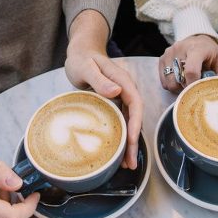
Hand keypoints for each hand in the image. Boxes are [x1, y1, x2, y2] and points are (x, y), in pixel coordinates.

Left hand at [65, 10, 142, 169]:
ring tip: (126, 165)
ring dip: (128, 143)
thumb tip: (117, 91)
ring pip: (129, 123)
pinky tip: (116, 151)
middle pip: (135, 118)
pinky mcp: (113, 103)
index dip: (135, 124)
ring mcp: (120, 98)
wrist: (81, 52)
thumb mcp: (87, 68)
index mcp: (123, 82)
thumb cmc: (82, 58)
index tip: (132, 140)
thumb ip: (100, 80)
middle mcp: (125, 91)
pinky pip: (120, 122)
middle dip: (134, 141)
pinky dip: (120, 137)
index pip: (136, 105)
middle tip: (130, 163)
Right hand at [158, 34, 217, 90]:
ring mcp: (169, 53)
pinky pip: (164, 81)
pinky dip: (172, 85)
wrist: (197, 40)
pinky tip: (180, 80)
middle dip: (186, 88)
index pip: (191, 70)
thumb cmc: (210, 54)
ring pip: (169, 82)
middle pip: (178, 79)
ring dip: (178, 88)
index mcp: (198, 48)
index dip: (193, 85)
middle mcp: (180, 48)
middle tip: (194, 87)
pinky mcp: (162, 58)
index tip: (197, 92)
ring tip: (188, 83)